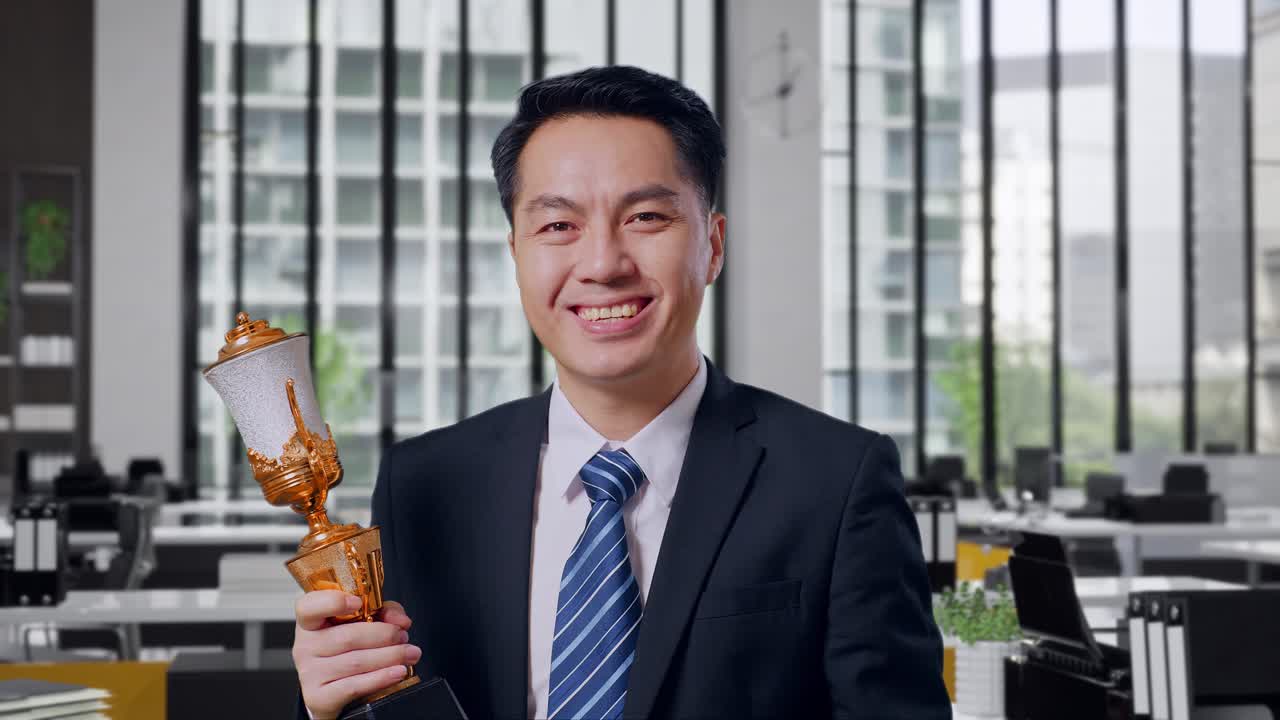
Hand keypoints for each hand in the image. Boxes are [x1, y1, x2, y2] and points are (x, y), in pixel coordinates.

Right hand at [293, 591, 419, 719]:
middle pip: (348, 637)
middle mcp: (305, 646)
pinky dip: (381, 678)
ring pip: (355, 662)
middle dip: (384, 635)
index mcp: (311, 622)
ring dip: (390, 656)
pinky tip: (398, 671)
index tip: (358, 602)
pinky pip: (354, 686)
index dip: (333, 602)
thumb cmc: (347, 650)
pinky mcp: (319, 696)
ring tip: (409, 653)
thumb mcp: (363, 623)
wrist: (332, 690)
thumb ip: (383, 612)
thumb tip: (400, 620)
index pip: (309, 607)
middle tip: (403, 636)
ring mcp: (310, 673)